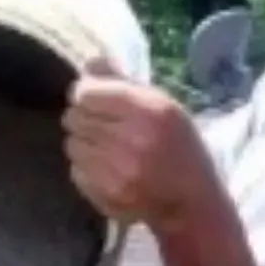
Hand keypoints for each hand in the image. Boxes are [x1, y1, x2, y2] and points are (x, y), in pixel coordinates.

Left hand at [61, 57, 219, 231]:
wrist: (192, 200)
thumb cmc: (179, 146)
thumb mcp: (164, 106)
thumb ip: (124, 82)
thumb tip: (89, 65)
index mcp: (150, 112)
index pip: (87, 93)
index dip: (86, 94)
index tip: (94, 99)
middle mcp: (133, 141)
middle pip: (75, 117)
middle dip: (84, 118)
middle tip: (100, 126)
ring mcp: (119, 172)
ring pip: (72, 144)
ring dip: (84, 143)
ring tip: (105, 149)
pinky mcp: (108, 196)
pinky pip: (76, 171)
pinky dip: (86, 168)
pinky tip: (107, 169)